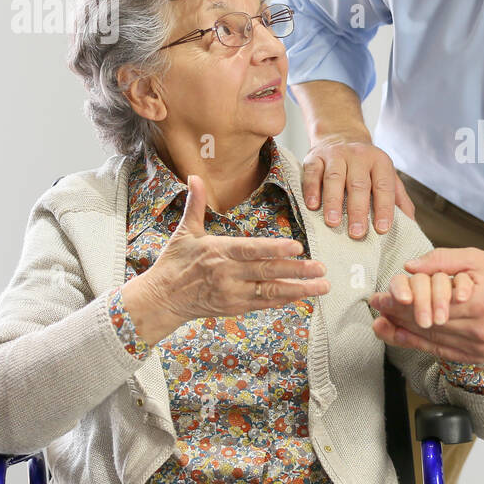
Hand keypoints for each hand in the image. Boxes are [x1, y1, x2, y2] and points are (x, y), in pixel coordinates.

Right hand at [145, 174, 329, 322]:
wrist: (161, 299)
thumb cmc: (174, 263)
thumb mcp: (184, 232)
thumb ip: (195, 204)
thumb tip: (194, 176)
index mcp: (218, 251)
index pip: (250, 250)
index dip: (274, 249)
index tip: (296, 247)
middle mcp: (227, 273)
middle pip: (266, 271)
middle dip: (296, 270)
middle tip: (321, 268)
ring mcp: (232, 293)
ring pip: (270, 291)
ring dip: (298, 289)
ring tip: (322, 286)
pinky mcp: (235, 307)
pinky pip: (263, 303)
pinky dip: (284, 299)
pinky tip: (303, 295)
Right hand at [301, 135, 414, 238]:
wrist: (340, 135)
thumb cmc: (365, 165)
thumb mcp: (387, 175)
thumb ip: (399, 199)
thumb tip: (411, 224)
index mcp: (379, 162)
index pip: (384, 186)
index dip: (384, 208)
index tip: (382, 229)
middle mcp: (358, 156)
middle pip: (358, 184)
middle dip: (358, 210)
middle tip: (357, 233)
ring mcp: (335, 155)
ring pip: (334, 179)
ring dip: (333, 202)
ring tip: (333, 222)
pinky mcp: (315, 157)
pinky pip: (312, 173)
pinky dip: (311, 190)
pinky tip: (313, 206)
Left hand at [369, 248, 483, 363]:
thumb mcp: (475, 257)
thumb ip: (442, 260)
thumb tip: (410, 267)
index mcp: (482, 303)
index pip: (432, 304)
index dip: (403, 300)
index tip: (383, 294)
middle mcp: (479, 330)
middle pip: (427, 324)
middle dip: (398, 313)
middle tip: (377, 303)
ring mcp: (478, 349)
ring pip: (430, 340)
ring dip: (402, 329)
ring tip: (382, 318)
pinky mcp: (475, 358)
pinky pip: (439, 351)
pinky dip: (416, 343)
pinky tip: (399, 333)